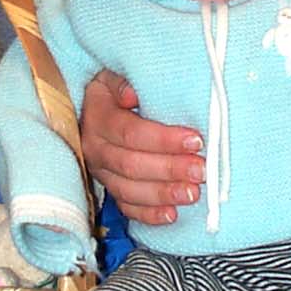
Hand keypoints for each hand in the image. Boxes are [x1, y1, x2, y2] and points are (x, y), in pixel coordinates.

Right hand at [81, 70, 203, 225]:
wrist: (89, 110)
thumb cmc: (112, 91)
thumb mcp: (111, 76)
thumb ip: (122, 82)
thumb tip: (133, 95)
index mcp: (97, 120)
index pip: (130, 133)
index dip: (163, 139)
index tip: (195, 140)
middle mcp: (95, 149)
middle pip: (132, 164)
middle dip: (169, 169)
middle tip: (201, 171)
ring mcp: (101, 173)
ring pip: (130, 190)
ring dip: (163, 193)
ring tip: (193, 194)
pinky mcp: (109, 189)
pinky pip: (126, 207)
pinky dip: (149, 214)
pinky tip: (172, 215)